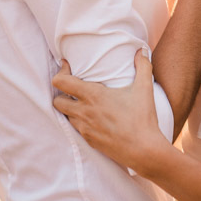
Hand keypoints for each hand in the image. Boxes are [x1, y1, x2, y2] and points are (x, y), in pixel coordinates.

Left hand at [52, 49, 169, 174]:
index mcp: (93, 96)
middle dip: (62, 93)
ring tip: (83, 103)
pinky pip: (76, 129)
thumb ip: (142, 66)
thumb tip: (141, 49)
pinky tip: (93, 118)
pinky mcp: (89, 141)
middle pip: (56, 101)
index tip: (69, 67)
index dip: (61, 72)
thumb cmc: (143, 118)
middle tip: (74, 88)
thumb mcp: (144, 89)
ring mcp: (84, 129)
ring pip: (65, 116)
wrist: (144, 150)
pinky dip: (80, 122)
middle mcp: (84, 112)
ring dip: (71, 108)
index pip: (60, 82)